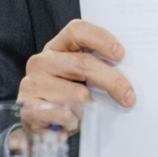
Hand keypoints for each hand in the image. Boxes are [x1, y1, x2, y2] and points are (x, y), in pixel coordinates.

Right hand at [18, 19, 135, 112]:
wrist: (40, 127)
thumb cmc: (67, 98)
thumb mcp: (80, 79)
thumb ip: (97, 69)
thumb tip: (129, 73)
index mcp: (56, 47)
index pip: (77, 30)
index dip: (101, 39)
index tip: (120, 54)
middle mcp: (41, 61)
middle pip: (84, 63)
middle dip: (112, 81)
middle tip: (129, 97)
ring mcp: (31, 84)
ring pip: (77, 94)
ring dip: (90, 109)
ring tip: (87, 115)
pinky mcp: (28, 108)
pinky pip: (64, 114)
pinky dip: (74, 122)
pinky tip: (70, 123)